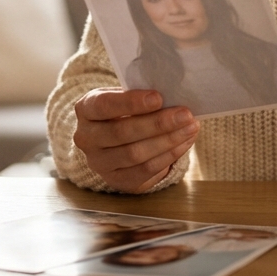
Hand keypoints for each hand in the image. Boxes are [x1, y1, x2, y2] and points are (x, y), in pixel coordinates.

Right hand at [72, 88, 198, 192]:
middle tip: (185, 114)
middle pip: (122, 132)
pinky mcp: (116, 180)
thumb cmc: (123, 111)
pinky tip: (184, 142)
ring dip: (168, 141)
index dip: (131, 102)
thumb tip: (173, 95)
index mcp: (86, 109)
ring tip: (190, 127)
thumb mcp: (123, 96)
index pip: (104, 105)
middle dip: (158, 123)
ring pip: (135, 154)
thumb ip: (140, 96)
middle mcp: (86, 138)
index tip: (158, 98)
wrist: (111, 141)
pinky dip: (169, 156)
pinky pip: (145, 170)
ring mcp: (99, 162)